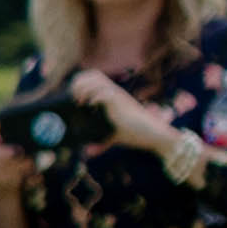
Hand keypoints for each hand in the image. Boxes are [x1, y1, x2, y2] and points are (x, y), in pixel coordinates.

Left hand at [67, 67, 183, 157]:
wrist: (153, 134)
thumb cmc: (134, 133)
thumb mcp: (112, 135)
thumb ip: (100, 141)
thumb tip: (88, 152)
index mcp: (112, 95)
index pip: (94, 77)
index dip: (80, 81)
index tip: (73, 96)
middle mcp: (114, 92)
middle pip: (93, 74)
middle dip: (79, 83)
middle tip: (75, 99)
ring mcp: (118, 96)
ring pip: (97, 81)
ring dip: (84, 89)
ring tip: (80, 102)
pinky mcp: (121, 103)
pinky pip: (105, 94)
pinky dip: (94, 98)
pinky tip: (91, 106)